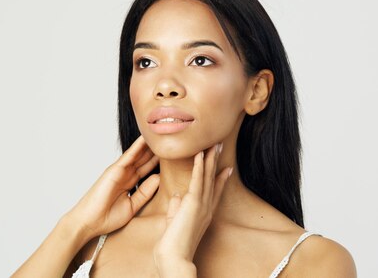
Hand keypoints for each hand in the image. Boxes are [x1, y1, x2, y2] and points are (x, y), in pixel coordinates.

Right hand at [65, 135, 159, 239]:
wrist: (89, 222)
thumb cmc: (107, 217)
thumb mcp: (133, 205)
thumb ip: (145, 192)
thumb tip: (158, 178)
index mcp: (130, 184)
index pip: (147, 170)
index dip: (158, 162)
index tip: (172, 156)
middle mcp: (125, 175)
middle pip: (144, 160)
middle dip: (155, 151)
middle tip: (169, 140)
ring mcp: (119, 171)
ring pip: (138, 155)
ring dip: (148, 145)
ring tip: (160, 135)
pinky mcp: (114, 170)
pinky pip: (128, 156)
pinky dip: (137, 147)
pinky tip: (146, 139)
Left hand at [153, 143, 232, 275]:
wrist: (174, 256)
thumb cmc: (173, 243)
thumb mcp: (175, 221)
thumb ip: (177, 208)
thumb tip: (177, 195)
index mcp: (202, 212)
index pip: (212, 191)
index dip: (218, 178)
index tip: (225, 167)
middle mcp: (206, 207)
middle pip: (212, 179)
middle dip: (215, 162)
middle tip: (220, 146)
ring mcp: (201, 205)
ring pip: (206, 177)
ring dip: (209, 159)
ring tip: (213, 144)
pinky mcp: (192, 203)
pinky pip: (196, 181)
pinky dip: (198, 167)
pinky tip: (199, 154)